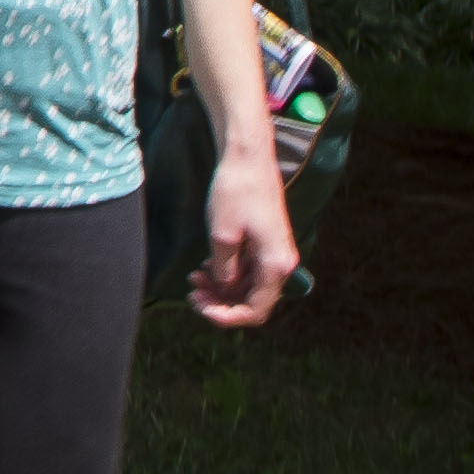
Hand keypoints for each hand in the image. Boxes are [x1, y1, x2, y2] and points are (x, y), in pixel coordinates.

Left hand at [190, 151, 303, 328]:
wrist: (246, 156)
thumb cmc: (236, 191)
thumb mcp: (222, 235)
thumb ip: (223, 269)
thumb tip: (225, 288)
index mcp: (276, 265)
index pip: (256, 310)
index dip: (227, 317)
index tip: (200, 308)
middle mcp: (281, 262)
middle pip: (251, 300)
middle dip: (221, 302)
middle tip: (191, 294)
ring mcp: (274, 252)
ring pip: (248, 285)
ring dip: (221, 288)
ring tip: (193, 279)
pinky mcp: (265, 242)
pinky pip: (247, 269)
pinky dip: (226, 272)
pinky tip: (203, 267)